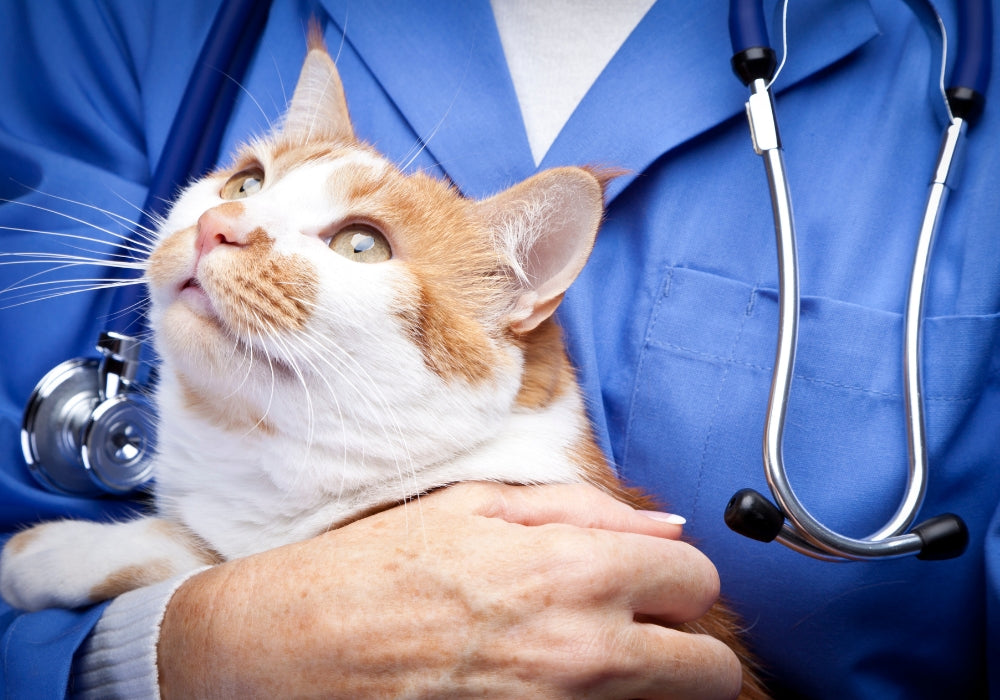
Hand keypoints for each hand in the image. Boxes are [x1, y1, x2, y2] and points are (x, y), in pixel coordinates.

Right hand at [158, 482, 741, 698]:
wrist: (288, 651)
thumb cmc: (373, 570)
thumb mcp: (473, 507)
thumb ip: (583, 509)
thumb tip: (666, 524)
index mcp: (569, 570)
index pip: (697, 580)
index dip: (674, 575)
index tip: (647, 580)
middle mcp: (582, 650)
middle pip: (708, 668)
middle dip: (684, 642)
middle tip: (636, 626)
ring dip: (648, 680)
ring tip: (587, 653)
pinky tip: (552, 681)